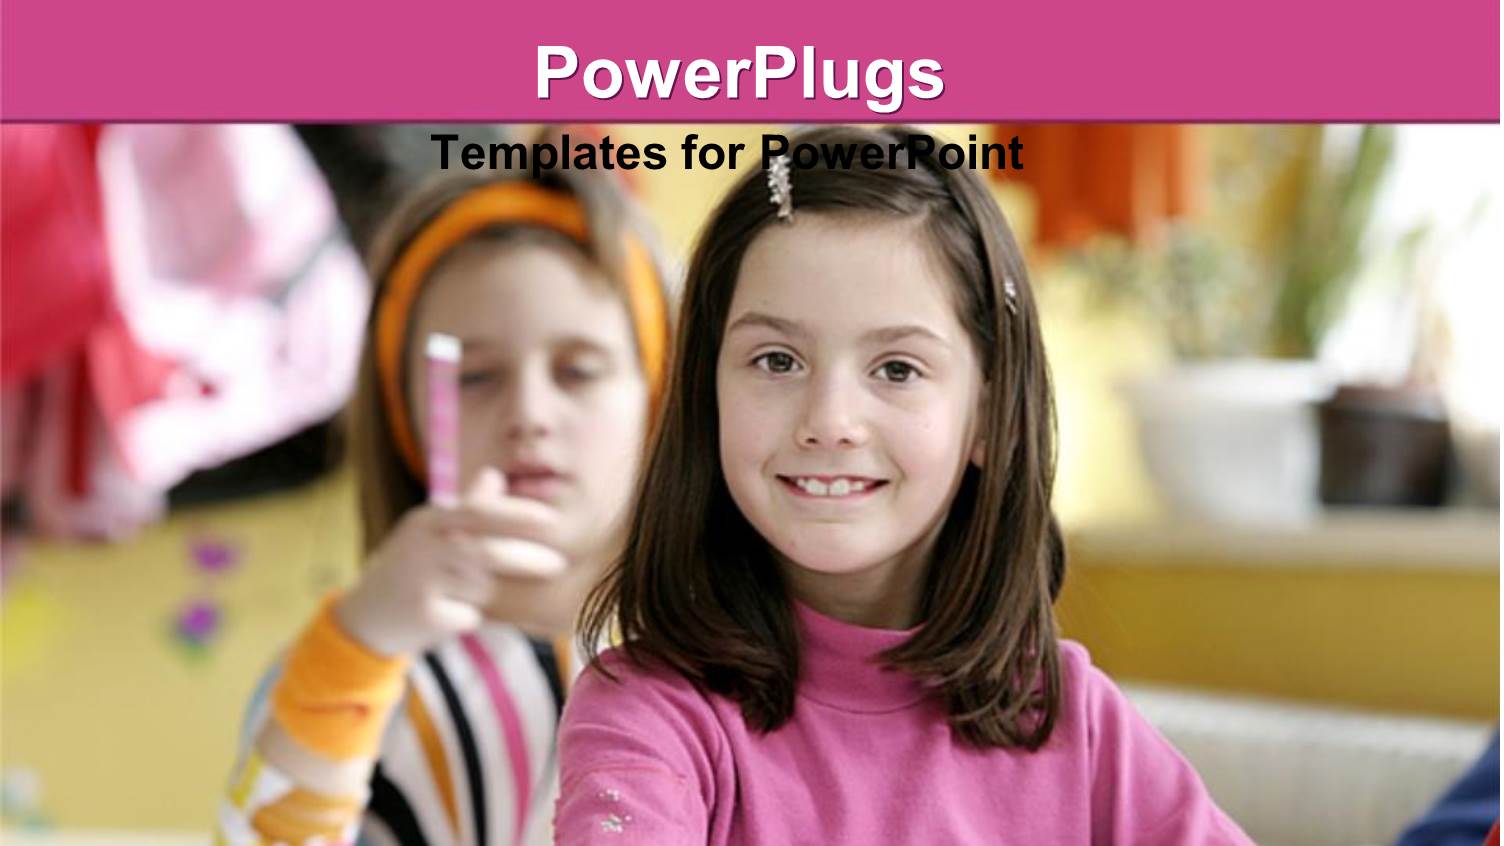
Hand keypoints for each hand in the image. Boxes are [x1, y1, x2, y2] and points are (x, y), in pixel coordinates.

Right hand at [335, 468, 567, 656]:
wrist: (364, 616)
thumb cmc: (412, 566)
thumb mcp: (430, 530)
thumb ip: (467, 506)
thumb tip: (495, 474)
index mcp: (429, 520)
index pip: (479, 513)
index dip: (517, 515)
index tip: (551, 521)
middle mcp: (423, 546)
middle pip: (487, 552)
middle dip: (528, 558)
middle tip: (559, 564)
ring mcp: (420, 582)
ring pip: (482, 586)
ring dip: (486, 590)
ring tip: (461, 591)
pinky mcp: (422, 616)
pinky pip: (470, 616)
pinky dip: (469, 616)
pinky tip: (447, 615)